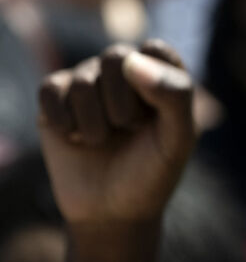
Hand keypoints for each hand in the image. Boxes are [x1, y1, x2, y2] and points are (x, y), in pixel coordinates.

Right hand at [38, 41, 194, 224]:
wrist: (112, 212)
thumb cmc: (152, 172)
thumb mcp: (178, 139)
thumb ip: (174, 95)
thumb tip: (132, 59)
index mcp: (161, 73)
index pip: (155, 49)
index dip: (154, 85)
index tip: (156, 118)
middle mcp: (124, 71)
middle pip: (117, 57)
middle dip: (123, 105)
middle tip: (129, 130)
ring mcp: (88, 81)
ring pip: (82, 80)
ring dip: (94, 124)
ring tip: (103, 141)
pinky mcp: (56, 99)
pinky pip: (51, 90)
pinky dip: (64, 121)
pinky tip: (74, 138)